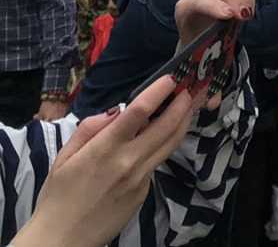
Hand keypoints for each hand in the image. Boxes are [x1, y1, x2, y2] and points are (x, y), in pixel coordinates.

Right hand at [14, 74, 197, 246]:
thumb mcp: (64, 157)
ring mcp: (140, 180)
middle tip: (188, 89)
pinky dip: (159, 149)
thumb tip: (115, 112)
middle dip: (182, 104)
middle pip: (167, 126)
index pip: (140, 111)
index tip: (171, 78)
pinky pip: (155, 165)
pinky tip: (155, 143)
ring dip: (182, 123)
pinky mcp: (144, 194)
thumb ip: (90, 128)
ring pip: (169, 145)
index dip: (159, 91)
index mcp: (105, 148)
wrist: (62, 241)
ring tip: (187, 108)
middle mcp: (128, 162)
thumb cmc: (58, 197)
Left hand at [174, 0, 254, 47]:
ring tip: (249, 13)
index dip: (215, 6)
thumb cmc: (199, 45)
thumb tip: (224, 43)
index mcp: (184, 9)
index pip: (200, 1)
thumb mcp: (200, 48)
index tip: (230, 15)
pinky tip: (248, 8)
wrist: (196, 36)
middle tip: (246, 15)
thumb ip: (211, 43)